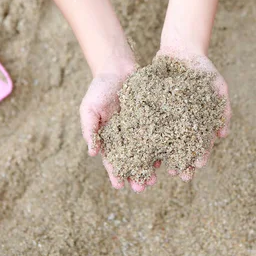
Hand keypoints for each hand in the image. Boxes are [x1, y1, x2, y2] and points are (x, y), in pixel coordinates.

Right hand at [79, 57, 159, 192]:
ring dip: (151, 167)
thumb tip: (92, 154)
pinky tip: (167, 158)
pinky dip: (163, 148)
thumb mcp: (89, 109)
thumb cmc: (99, 88)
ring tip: (155, 179)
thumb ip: (90, 130)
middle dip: (136, 176)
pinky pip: (160, 136)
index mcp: (109, 138)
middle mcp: (126, 137)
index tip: (120, 186)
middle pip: (132, 161)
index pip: (112, 161)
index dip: (116, 174)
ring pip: (148, 153)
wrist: (118, 67)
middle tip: (142, 188)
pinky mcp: (155, 119)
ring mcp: (141, 129)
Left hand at [155, 47, 231, 181]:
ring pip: (163, 142)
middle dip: (181, 163)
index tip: (197, 166)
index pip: (201, 144)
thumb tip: (223, 135)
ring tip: (159, 168)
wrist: (181, 48)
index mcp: (199, 122)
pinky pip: (147, 127)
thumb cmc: (203, 68)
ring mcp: (165, 118)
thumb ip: (223, 108)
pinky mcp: (149, 110)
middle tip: (178, 175)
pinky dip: (144, 139)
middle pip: (181, 148)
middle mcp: (182, 123)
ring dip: (162, 157)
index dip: (199, 156)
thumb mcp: (217, 86)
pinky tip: (141, 148)